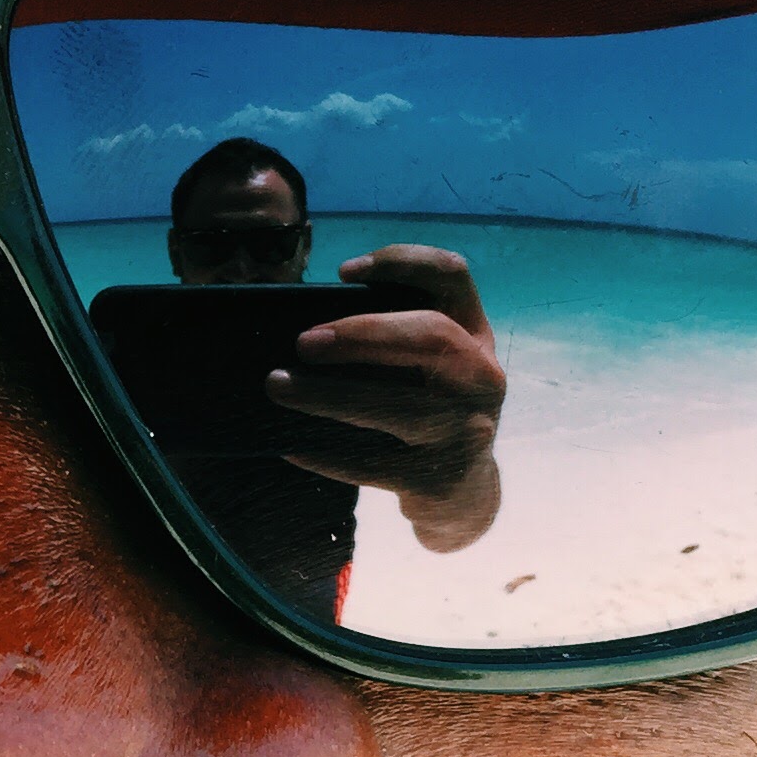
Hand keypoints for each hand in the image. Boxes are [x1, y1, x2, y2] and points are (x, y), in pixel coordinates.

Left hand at [264, 244, 506, 551]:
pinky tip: (289, 443)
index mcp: (473, 335)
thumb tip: (306, 325)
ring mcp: (467, 428)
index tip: (343, 272)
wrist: (461, 494)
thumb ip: (391, 338)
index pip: (451, 276)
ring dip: (327, 395)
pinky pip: (373, 463)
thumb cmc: (424, 411)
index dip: (402, 262)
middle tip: (302, 342)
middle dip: (363, 333)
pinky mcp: (441, 477)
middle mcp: (480, 375)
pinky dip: (326, 453)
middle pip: (431, 336)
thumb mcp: (426, 368)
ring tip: (277, 386)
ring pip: (396, 406)